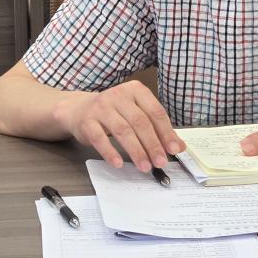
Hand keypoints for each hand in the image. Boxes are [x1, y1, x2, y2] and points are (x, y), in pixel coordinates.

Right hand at [52, 80, 184, 171]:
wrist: (79, 109)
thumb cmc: (114, 113)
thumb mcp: (136, 114)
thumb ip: (157, 128)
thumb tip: (178, 147)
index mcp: (136, 90)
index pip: (155, 112)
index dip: (166, 132)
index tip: (173, 150)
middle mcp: (119, 95)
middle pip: (140, 122)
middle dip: (152, 144)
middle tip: (161, 162)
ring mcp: (101, 107)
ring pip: (122, 130)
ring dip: (135, 151)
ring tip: (145, 167)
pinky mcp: (87, 121)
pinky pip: (100, 138)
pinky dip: (110, 152)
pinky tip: (119, 163)